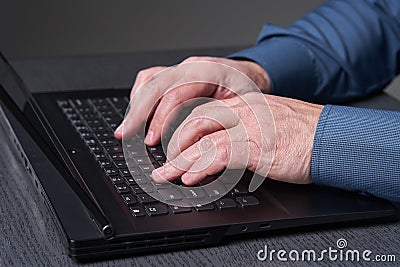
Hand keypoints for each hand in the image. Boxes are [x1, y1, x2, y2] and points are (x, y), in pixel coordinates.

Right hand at [114, 56, 269, 144]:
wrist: (250, 75)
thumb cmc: (249, 92)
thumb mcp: (245, 107)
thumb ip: (222, 122)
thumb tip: (201, 148)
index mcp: (209, 71)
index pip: (176, 93)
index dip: (161, 119)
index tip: (152, 141)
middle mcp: (191, 66)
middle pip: (155, 84)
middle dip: (137, 112)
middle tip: (125, 134)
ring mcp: (182, 68)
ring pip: (149, 79)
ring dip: (135, 104)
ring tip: (127, 128)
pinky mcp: (176, 74)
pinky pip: (151, 79)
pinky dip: (140, 96)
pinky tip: (137, 113)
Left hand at [152, 93, 322, 184]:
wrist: (331, 138)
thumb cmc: (303, 135)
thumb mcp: (266, 125)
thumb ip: (242, 132)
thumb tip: (219, 148)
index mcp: (243, 104)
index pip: (202, 113)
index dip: (182, 131)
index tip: (172, 147)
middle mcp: (242, 111)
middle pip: (195, 123)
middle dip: (174, 145)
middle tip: (163, 163)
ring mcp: (248, 126)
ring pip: (202, 139)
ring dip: (180, 161)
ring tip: (165, 176)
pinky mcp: (256, 145)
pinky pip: (219, 154)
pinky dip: (201, 167)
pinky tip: (191, 179)